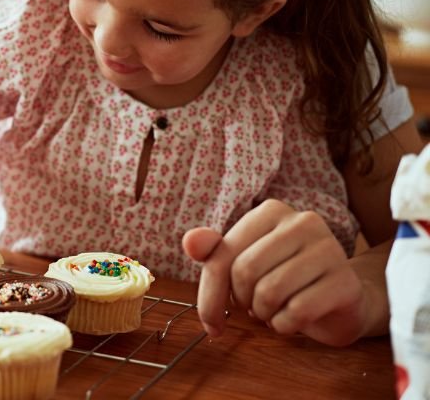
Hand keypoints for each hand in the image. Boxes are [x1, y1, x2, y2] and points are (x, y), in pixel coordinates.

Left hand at [183, 199, 365, 345]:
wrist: (341, 300)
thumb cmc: (283, 278)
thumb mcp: (243, 262)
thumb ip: (214, 252)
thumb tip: (190, 241)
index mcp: (271, 211)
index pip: (223, 254)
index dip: (210, 294)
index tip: (211, 322)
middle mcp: (302, 221)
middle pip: (244, 272)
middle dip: (241, 301)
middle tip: (254, 307)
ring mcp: (330, 249)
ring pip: (270, 292)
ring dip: (264, 314)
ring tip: (274, 310)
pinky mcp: (346, 282)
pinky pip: (297, 312)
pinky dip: (285, 326)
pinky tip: (292, 320)